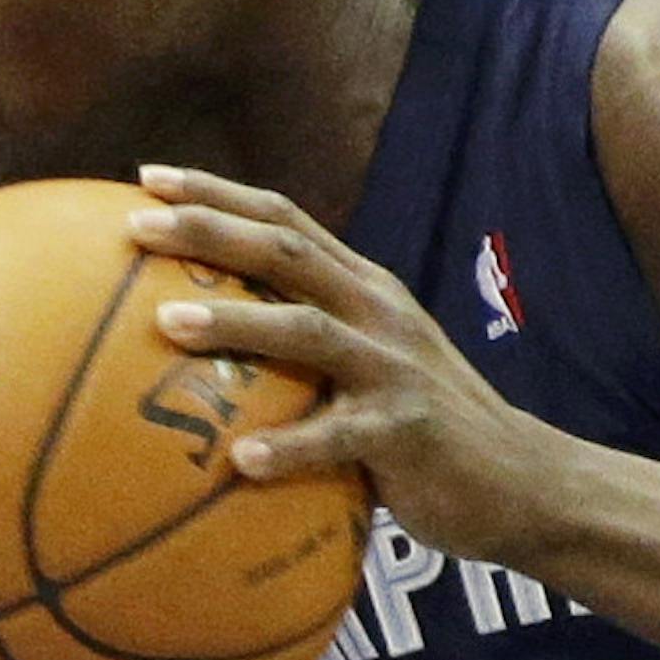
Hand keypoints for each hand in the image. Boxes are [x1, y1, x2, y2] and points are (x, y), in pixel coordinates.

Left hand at [132, 165, 552, 564]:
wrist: (525, 480)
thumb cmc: (424, 427)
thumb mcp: (371, 363)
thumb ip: (306, 343)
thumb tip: (203, 345)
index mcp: (363, 287)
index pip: (284, 217)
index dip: (217, 192)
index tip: (147, 179)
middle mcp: (377, 311)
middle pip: (285, 251)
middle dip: (209, 230)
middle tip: (135, 228)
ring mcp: (395, 368)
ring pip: (307, 330)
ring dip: (235, 322)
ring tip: (167, 324)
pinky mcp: (407, 431)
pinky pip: (339, 438)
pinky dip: (290, 446)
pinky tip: (240, 460)